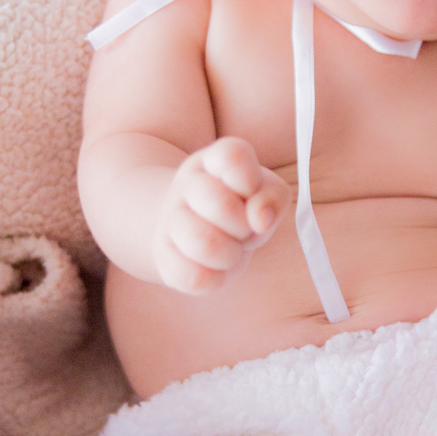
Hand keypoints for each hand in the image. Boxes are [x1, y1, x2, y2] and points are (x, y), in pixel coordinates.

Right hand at [152, 137, 288, 293]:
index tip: (251, 195)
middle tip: (243, 230)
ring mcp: (169, 220)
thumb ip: (273, 197)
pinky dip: (215, 278)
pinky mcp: (163, 255)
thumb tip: (260, 219)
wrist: (196, 231)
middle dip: (245, 227)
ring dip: (231, 255)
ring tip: (230, 250)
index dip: (252, 182)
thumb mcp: (266, 195)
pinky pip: (194, 277)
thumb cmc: (241, 210)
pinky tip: (214, 267)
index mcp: (214, 160)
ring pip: (204, 244)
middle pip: (222, 205)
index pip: (233, 156)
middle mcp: (187, 184)